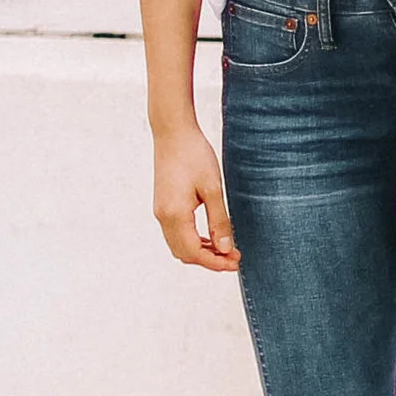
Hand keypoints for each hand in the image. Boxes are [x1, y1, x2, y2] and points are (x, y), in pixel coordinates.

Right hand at [152, 122, 238, 271]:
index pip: (194, 252)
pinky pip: (176, 233)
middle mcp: (163, 217)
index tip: (235, 263)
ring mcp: (160, 212)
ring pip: (179, 245)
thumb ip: (219, 221)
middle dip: (210, 260)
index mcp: (175, 215)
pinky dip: (193, 240)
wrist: (173, 133)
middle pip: (185, 253)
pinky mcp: (162, 205)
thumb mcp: (213, 189)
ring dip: (201, 251)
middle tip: (234, 257)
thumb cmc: (194, 155)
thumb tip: (224, 249)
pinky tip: (211, 236)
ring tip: (226, 247)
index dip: (215, 263)